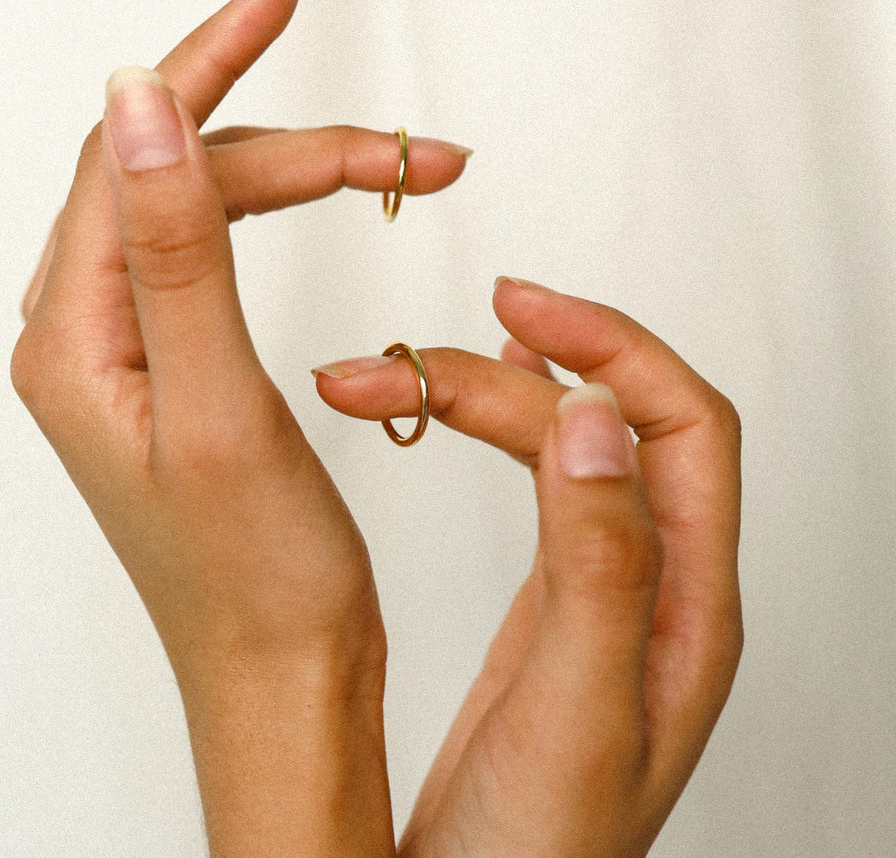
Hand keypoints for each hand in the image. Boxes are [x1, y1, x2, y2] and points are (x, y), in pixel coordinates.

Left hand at [11, 0, 469, 856]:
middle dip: (299, 141)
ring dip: (303, 175)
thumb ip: (174, 251)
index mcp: (76, 341)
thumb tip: (138, 102)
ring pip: (208, 209)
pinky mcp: (184, 368)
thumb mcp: (215, 407)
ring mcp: (139, 350)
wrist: (281, 674)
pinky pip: (219, 253)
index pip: (132, 152)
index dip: (210, 61)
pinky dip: (283, 216)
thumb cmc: (255, 580)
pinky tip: (325, 203)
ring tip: (404, 168)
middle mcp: (91, 336)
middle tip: (410, 148)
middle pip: (181, 176)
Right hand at [314, 277, 741, 856]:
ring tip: (441, 353)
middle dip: (524, 366)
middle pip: (611, 425)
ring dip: (508, 389)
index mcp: (688, 602)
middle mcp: (658, 586)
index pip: (680, 424)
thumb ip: (599, 564)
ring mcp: (603, 592)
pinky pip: (550, 484)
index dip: (607, 346)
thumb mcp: (579, 707)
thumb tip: (593, 418)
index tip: (514, 308)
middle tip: (423, 346)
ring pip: (575, 447)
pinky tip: (496, 392)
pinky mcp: (549, 606)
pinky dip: (518, 423)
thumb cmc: (539, 849)